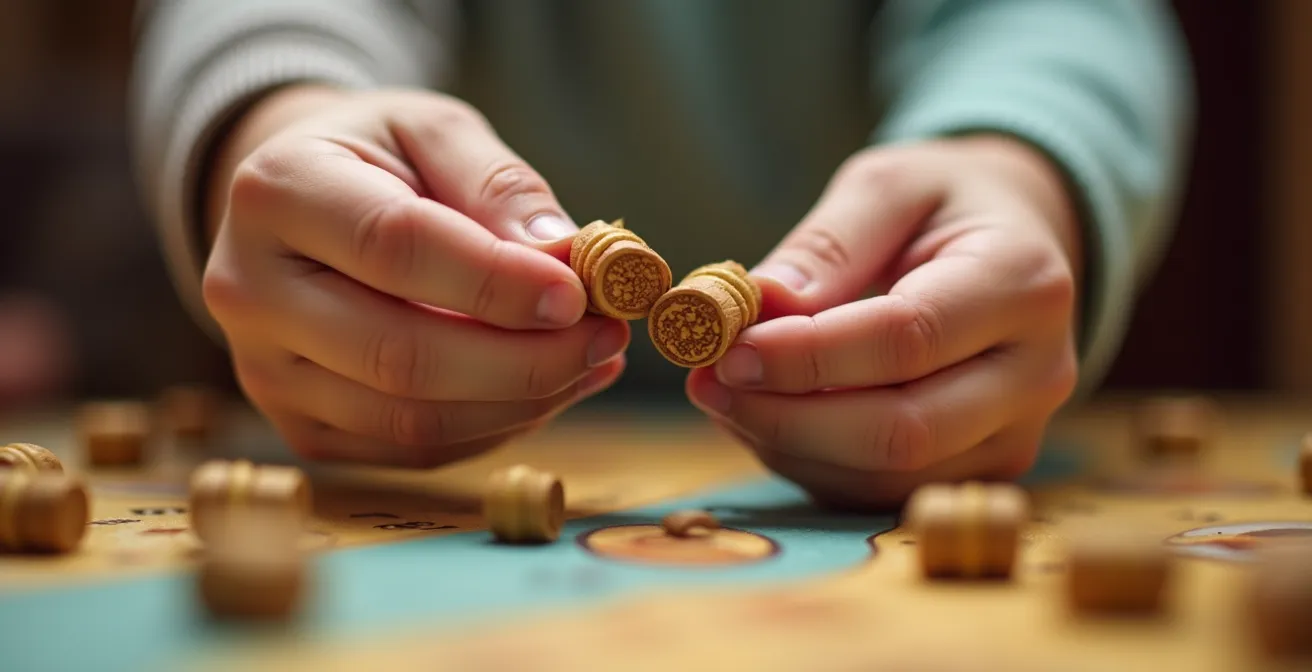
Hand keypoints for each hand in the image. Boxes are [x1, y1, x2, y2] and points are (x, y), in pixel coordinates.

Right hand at [202, 86, 627, 467]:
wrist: (301, 203)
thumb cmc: (379, 157)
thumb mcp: (436, 131)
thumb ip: (498, 185)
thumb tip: (564, 258)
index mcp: (276, 191)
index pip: (395, 249)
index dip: (495, 281)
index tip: (578, 293)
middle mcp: (249, 290)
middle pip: (400, 354)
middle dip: (524, 358)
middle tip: (606, 336)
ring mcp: (266, 372)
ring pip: (410, 419)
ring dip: (522, 401)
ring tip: (592, 359)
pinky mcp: (301, 426)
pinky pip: (411, 449)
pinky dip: (495, 426)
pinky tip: (547, 387)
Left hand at [686, 136, 1081, 508]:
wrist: (1015, 243)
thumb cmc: (944, 205)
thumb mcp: (888, 186)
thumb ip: (827, 243)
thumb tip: (760, 304)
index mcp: (1025, 283)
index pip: (908, 339)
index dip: (810, 354)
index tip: (730, 345)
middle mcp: (1038, 372)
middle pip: (903, 430)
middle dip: (789, 415)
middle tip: (709, 379)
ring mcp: (1015, 434)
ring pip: (887, 474)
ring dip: (788, 443)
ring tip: (724, 391)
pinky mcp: (980, 470)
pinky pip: (880, 491)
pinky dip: (808, 461)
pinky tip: (766, 414)